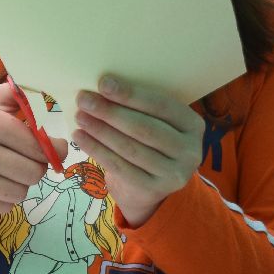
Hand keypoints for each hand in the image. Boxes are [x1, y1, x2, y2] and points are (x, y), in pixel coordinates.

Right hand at [0, 83, 54, 215]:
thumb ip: (21, 94)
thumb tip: (48, 95)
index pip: (39, 147)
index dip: (55, 149)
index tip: (56, 148)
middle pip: (34, 172)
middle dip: (38, 167)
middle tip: (29, 160)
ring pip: (22, 192)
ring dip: (22, 183)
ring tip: (11, 171)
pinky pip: (6, 207)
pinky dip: (7, 198)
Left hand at [72, 75, 202, 225]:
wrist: (150, 185)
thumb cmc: (149, 141)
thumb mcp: (155, 122)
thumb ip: (139, 107)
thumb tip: (103, 86)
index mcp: (193, 125)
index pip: (161, 105)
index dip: (131, 94)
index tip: (103, 83)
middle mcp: (190, 150)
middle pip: (144, 128)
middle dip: (111, 112)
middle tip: (84, 100)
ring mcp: (174, 173)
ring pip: (130, 148)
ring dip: (100, 131)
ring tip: (80, 117)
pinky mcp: (154, 189)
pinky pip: (120, 167)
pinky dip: (97, 150)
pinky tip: (80, 137)